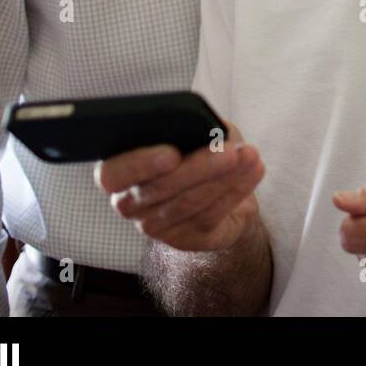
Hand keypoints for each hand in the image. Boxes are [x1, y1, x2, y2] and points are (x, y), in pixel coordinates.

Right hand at [95, 120, 264, 252]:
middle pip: (161, 188)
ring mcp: (157, 226)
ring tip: (250, 155)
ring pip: (189, 202)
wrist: (220, 190)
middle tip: (230, 151)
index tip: (171, 154)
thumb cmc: (197, 150)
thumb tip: (205, 127)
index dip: (139, 165)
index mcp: (120, 171)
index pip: (112, 175)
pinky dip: (236, 189)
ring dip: (225, 177)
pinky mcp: (186, 239)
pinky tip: (254, 170)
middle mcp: (131, 203)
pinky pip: (211, 214)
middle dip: (200, 168)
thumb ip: (189, 127)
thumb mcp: (193, 132)